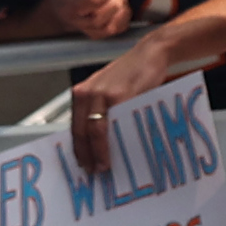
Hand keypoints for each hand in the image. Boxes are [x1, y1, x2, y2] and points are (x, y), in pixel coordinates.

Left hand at [64, 33, 180, 173]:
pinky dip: (113, 142)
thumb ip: (99, 110)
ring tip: (103, 167)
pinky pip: (113, 125)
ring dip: (98, 152)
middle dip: (86, 155)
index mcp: (81, 94)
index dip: (78, 149)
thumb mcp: (108, 91)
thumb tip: (96, 142)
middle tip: (92, 172)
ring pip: (94, 131)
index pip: (75, 128)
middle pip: (81, 132)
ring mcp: (102, 95)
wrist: (150, 54)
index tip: (81, 165)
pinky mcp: (119, 96)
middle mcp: (86, 94)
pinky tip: (117, 152)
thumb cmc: (131, 75)